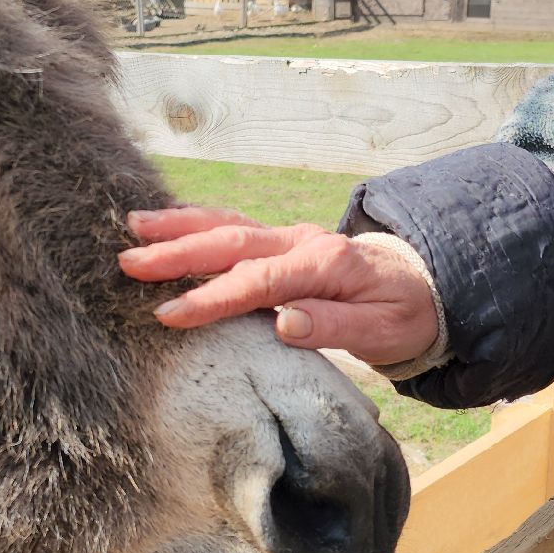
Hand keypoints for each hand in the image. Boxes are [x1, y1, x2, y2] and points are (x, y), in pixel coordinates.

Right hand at [118, 207, 439, 366]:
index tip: (170, 314)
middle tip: (129, 263)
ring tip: (133, 227)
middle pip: (231, 242)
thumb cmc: (402, 315)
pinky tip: (165, 222)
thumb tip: (286, 322)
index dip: (212, 298)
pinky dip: (197, 221)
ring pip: (227, 224)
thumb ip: (333, 326)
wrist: (424, 285)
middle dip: (177, 252)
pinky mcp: (282, 241)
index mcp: (325, 265)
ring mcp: (290, 237)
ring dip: (179, 226)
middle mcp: (302, 242)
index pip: (258, 282)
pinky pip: (233, 225)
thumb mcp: (382, 331)